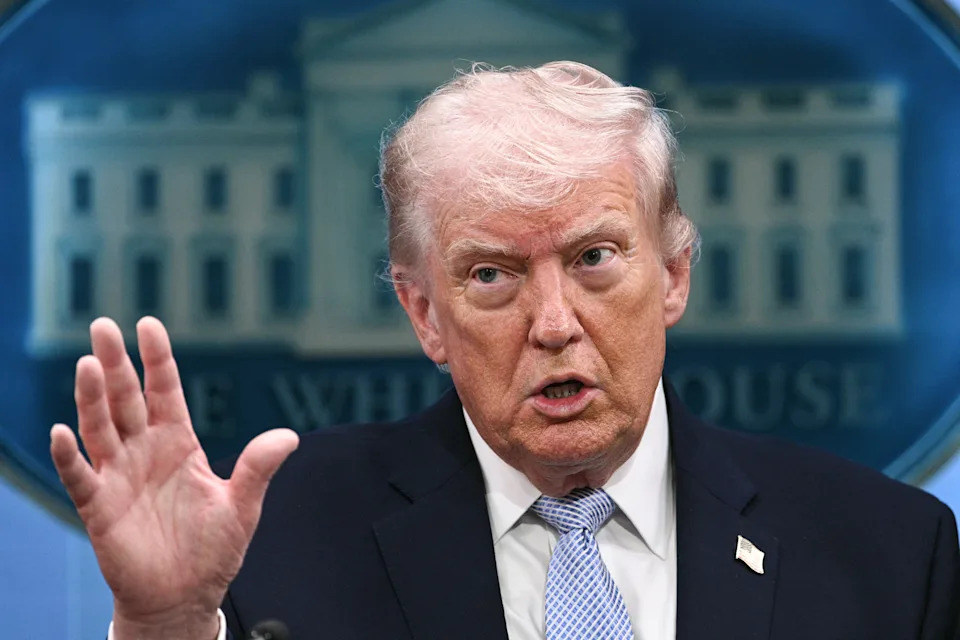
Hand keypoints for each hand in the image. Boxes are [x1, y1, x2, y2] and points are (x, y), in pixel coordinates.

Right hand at [50, 317, 298, 638]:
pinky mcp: (100, 508)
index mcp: (178, 443)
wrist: (184, 595)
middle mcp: (144, 452)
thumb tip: (289, 436)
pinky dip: (70, 455)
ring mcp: (119, 476)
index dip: (157, 359)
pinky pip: (81, 476)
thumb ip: (258, 468)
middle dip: (116, 363)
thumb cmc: (212, 548)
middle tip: (103, 325)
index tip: (149, 324)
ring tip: (88, 363)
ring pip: (100, 428)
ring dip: (91, 397)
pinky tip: (63, 431)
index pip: (164, 391)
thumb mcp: (242, 505)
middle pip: (126, 399)